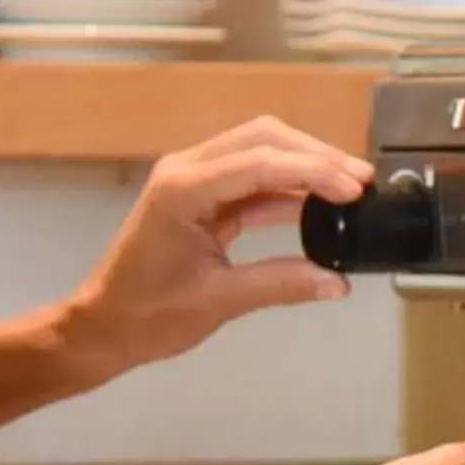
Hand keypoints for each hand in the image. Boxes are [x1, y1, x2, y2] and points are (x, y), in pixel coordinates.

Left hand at [69, 118, 375, 375]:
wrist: (102, 326)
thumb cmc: (148, 316)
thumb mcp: (219, 301)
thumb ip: (281, 285)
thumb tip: (338, 284)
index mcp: (183, 189)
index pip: (260, 163)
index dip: (313, 171)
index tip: (355, 189)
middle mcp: (186, 170)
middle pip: (262, 138)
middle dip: (315, 155)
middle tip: (361, 181)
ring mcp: (192, 178)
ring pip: (259, 151)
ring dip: (304, 165)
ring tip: (350, 188)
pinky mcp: (200, 195)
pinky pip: (251, 178)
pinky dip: (286, 187)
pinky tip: (320, 205)